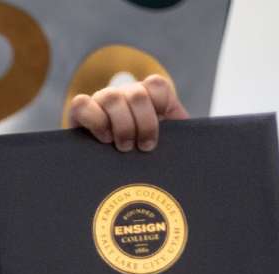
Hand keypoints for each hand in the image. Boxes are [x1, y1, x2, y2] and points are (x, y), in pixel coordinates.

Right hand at [66, 74, 189, 151]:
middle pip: (136, 94)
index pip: (156, 85)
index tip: (160, 130)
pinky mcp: (79, 112)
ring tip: (123, 146)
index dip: (161, 105)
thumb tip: (199, 138)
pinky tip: (103, 138)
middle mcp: (124, 95)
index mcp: (147, 98)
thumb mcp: (165, 145)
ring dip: (121, 125)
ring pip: (111, 97)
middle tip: (143, 147)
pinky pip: (81, 104)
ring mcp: (101, 101)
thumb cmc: (142, 160)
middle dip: (143, 124)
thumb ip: (178, 135)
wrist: (115, 182)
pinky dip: (95, 121)